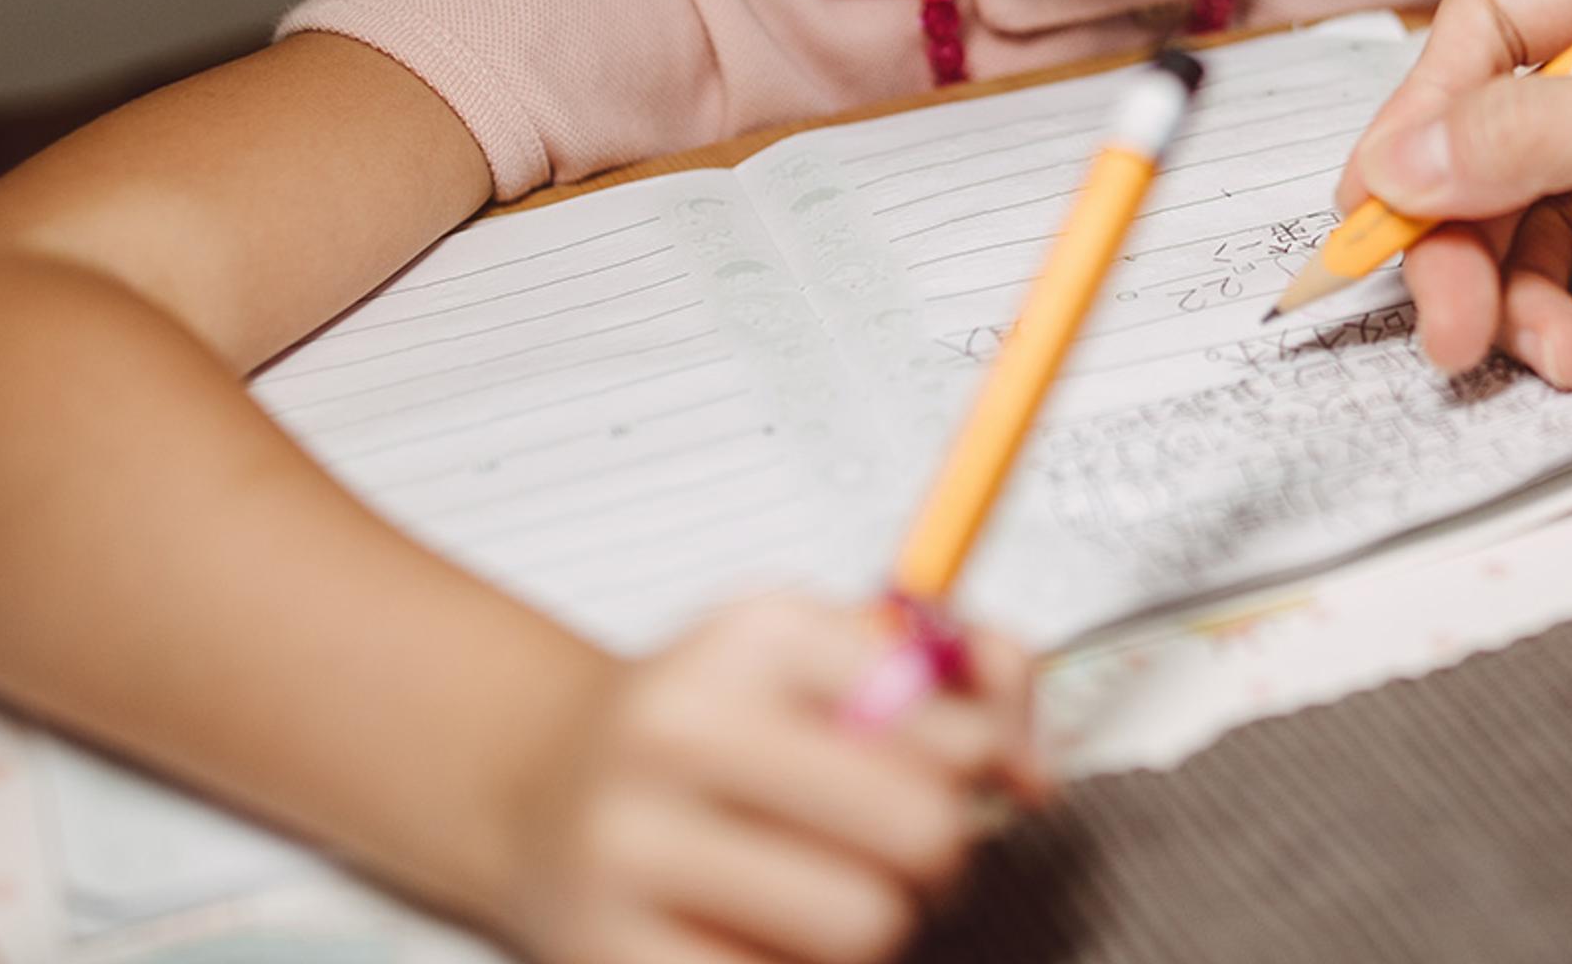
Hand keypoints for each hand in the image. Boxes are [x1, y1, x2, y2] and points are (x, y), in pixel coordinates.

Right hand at [498, 594, 1047, 963]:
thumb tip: (1031, 773)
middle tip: (915, 853)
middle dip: (944, 855)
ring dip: (876, 925)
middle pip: (919, 834)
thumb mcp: (831, 654)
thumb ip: (967, 673)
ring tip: (833, 892)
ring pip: (863, 929)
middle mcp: (676, 730)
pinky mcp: (604, 953)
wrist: (540, 785)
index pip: (950, 724)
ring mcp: (629, 850)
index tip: (978, 774)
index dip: (991, 762)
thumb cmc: (714, 725)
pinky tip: (766, 935)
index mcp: (751, 639)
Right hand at [1343, 0, 1571, 381]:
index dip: (1423, 128)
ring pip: (1566, 220)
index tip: (1381, 221)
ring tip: (1571, 353)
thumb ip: (1541, 136)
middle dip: (1479, 244)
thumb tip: (1401, 167)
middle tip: (1457, 336)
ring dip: (1556, 293)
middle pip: (1513, 142)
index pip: (1488, 32)